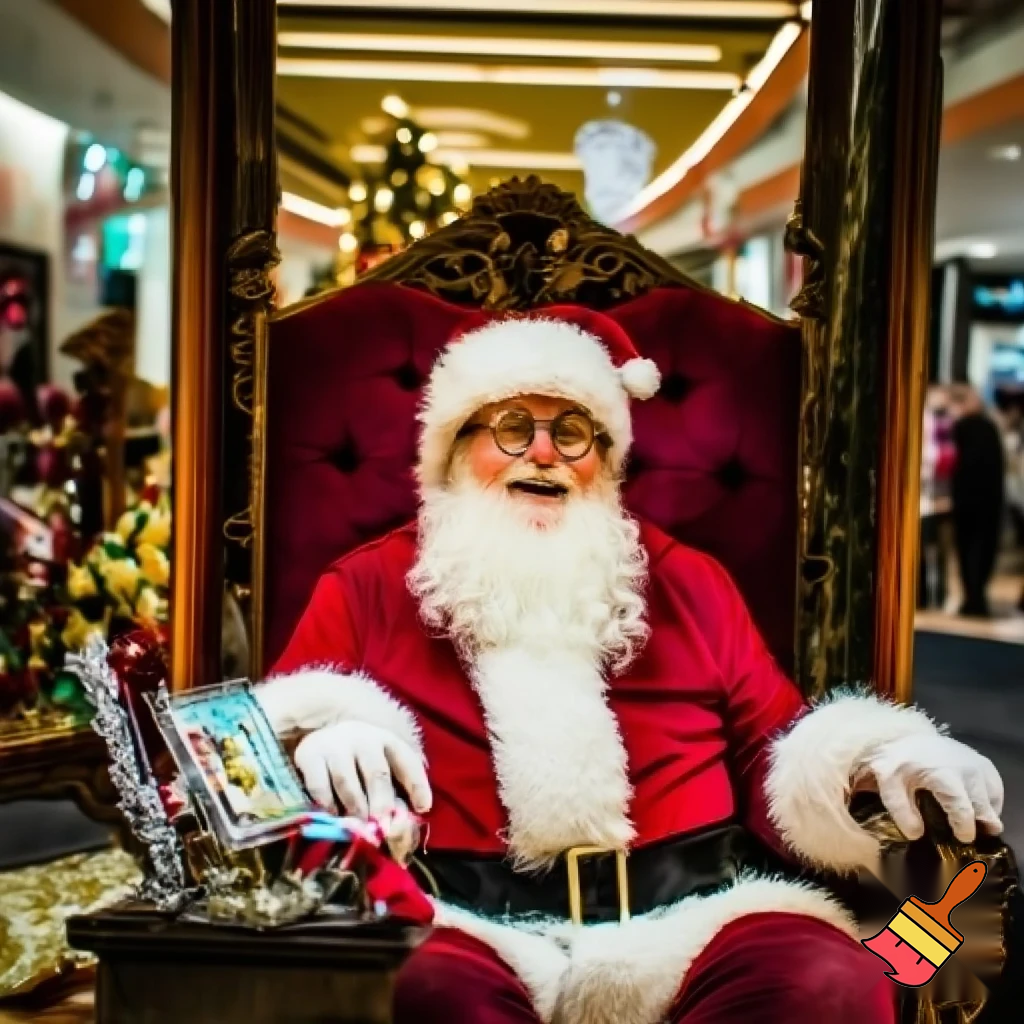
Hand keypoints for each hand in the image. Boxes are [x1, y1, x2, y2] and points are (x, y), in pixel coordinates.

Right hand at [293, 721, 431, 820]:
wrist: (320, 738)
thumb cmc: (358, 763)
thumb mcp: (379, 771)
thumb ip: (394, 797)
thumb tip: (401, 830)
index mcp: (387, 741)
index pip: (407, 761)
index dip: (417, 784)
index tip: (423, 808)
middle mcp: (363, 738)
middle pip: (377, 773)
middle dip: (382, 803)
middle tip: (384, 827)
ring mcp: (335, 745)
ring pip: (348, 781)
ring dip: (355, 808)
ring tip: (360, 828)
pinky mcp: (309, 755)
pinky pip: (320, 785)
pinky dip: (327, 804)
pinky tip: (333, 816)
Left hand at [855, 733, 1003, 842]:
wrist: (905, 739)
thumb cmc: (897, 764)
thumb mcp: (889, 787)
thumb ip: (901, 811)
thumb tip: (916, 834)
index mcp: (944, 775)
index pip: (963, 808)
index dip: (965, 828)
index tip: (962, 838)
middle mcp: (967, 770)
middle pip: (984, 807)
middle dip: (979, 825)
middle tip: (964, 834)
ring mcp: (978, 765)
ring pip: (993, 800)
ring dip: (986, 814)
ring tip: (969, 822)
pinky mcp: (983, 763)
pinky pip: (996, 789)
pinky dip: (990, 801)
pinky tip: (976, 807)